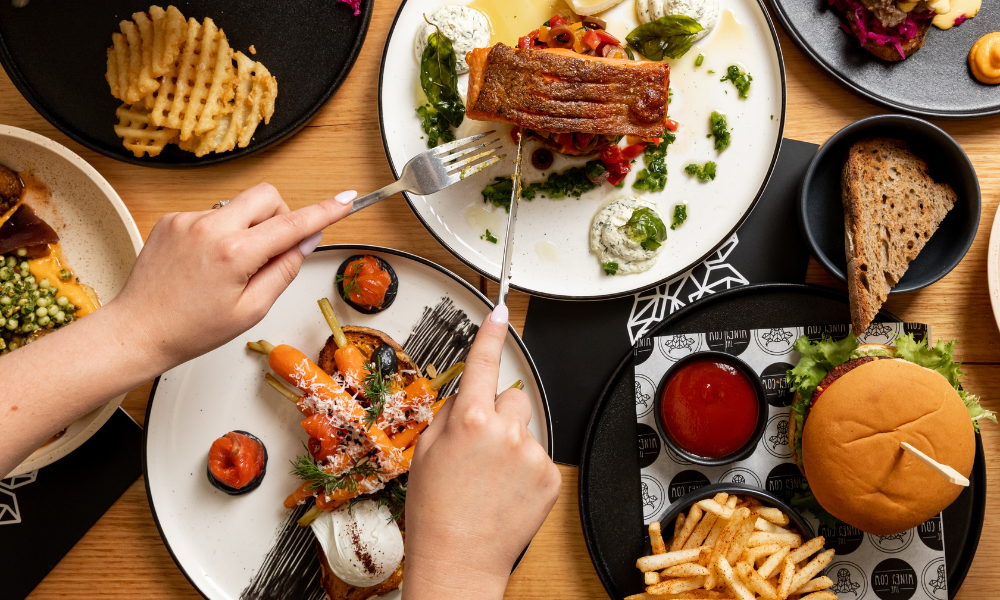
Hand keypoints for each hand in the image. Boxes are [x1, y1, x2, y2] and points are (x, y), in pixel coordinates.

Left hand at [112, 183, 355, 369]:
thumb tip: (305, 241)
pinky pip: (212, 215)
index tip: (346, 200)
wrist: (137, 330)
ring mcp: (188, 219)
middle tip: (272, 249)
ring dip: (247, 228)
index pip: (292, 224)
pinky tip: (205, 264)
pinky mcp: (172, 219)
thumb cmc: (191, 329)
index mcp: (234, 253)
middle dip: (280, 215)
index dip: (325, 211)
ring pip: (239, 206)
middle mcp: (210, 227)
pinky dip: (220, 234)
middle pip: (267, 196)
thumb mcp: (251, 310)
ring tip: (228, 267)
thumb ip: (284, 270)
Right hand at [402, 306, 561, 599]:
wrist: (458, 560)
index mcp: (469, 420)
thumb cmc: (434, 513)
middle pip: (511, 398)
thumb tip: (466, 397)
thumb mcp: (426, 453)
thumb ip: (449, 416)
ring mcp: (532, 454)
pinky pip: (539, 456)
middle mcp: (505, 431)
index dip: (490, 333)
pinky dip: (525, 469)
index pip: (482, 363)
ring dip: (512, 443)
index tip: (499, 310)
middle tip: (478, 448)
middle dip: (498, 413)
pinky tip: (506, 492)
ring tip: (491, 479)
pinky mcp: (550, 476)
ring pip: (526, 429)